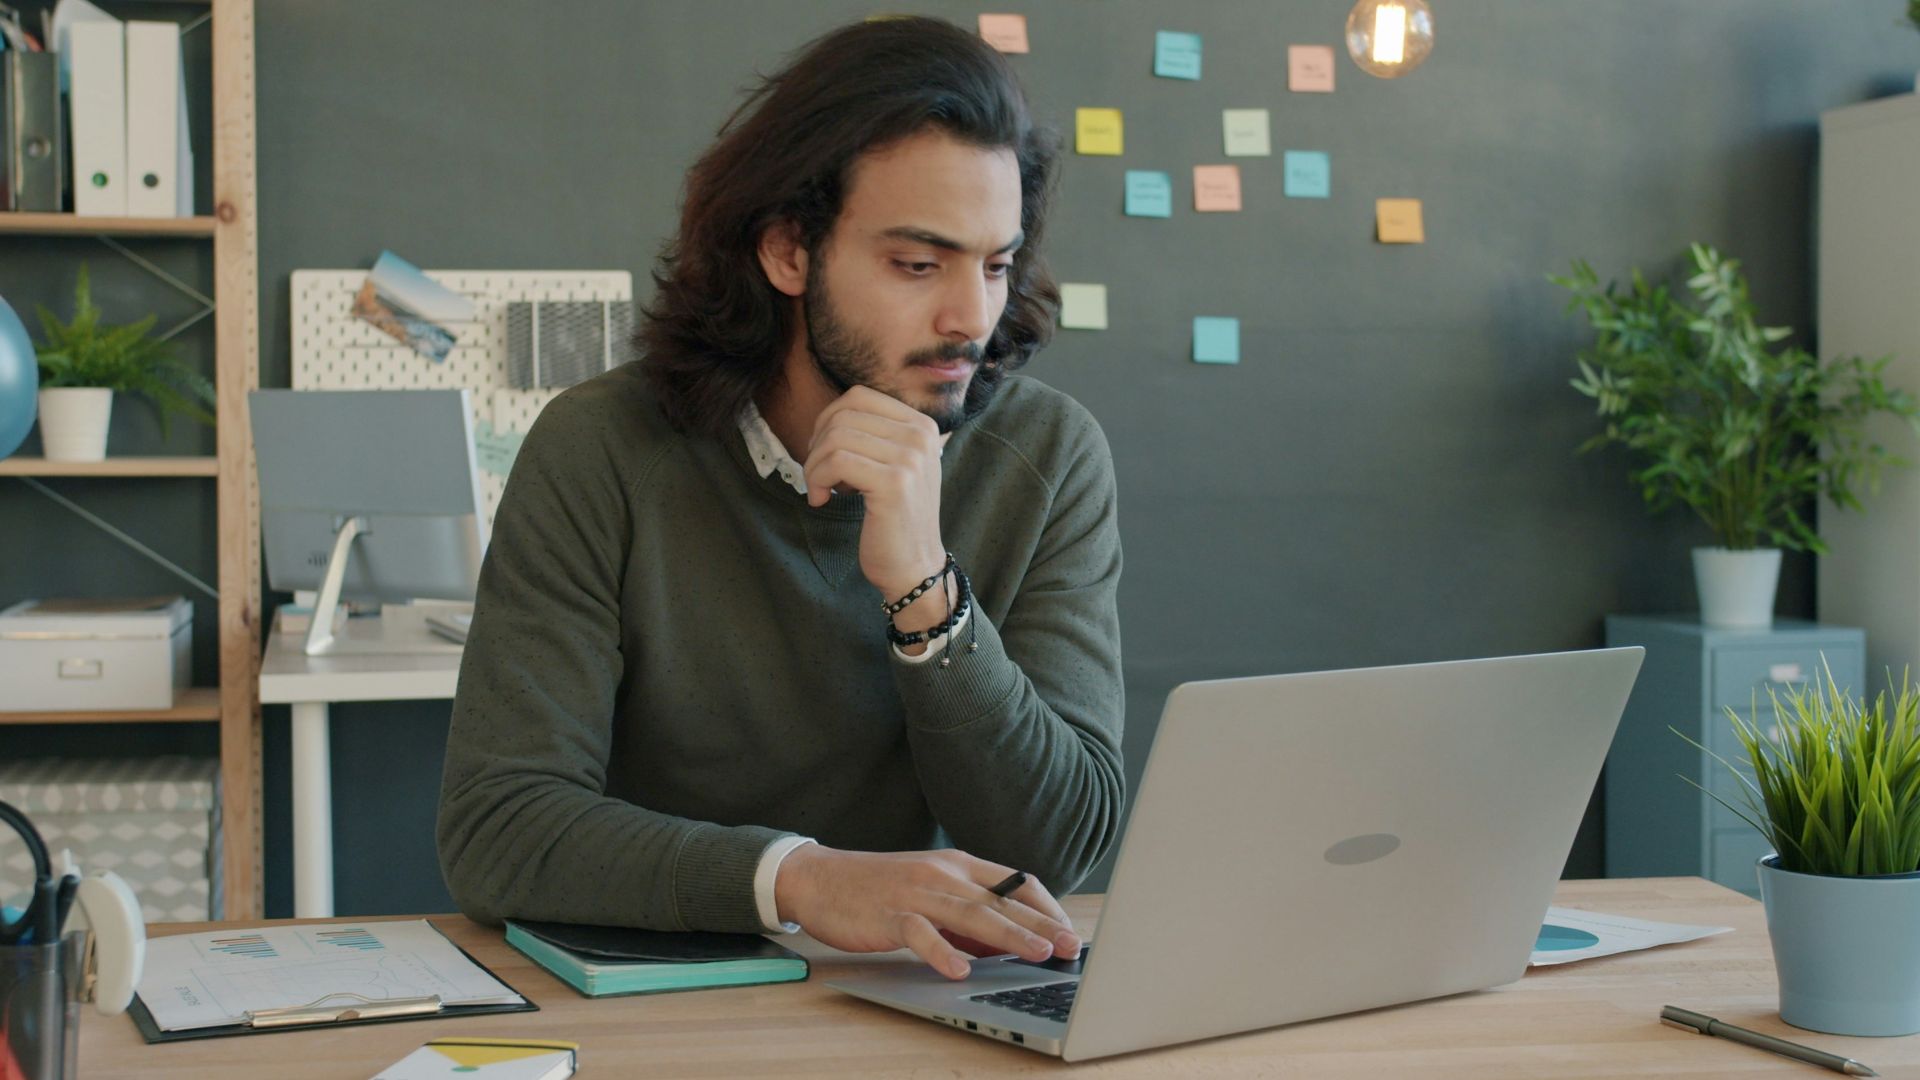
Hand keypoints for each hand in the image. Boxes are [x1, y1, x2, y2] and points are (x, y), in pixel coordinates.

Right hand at [774, 845, 1082, 979]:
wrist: (820, 879)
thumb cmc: (879, 890)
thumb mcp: (932, 894)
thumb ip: (967, 916)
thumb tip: (1006, 946)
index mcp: (959, 865)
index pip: (1015, 883)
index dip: (1046, 907)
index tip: (1067, 931)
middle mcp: (944, 873)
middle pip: (1001, 900)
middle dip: (1040, 924)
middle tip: (1070, 946)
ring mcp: (917, 892)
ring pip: (971, 914)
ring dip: (1008, 935)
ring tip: (1037, 953)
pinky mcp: (889, 913)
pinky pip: (920, 933)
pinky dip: (941, 952)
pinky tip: (959, 971)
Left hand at [803, 387, 949, 603]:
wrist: (915, 567)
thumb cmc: (894, 518)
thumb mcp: (892, 465)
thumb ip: (872, 435)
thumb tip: (828, 417)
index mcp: (922, 426)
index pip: (859, 397)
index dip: (828, 420)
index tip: (824, 453)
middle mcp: (921, 436)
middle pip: (844, 415)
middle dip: (817, 445)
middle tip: (817, 475)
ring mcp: (911, 458)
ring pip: (836, 438)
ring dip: (814, 466)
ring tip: (820, 490)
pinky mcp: (895, 483)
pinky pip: (836, 462)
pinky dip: (816, 480)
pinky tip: (820, 500)